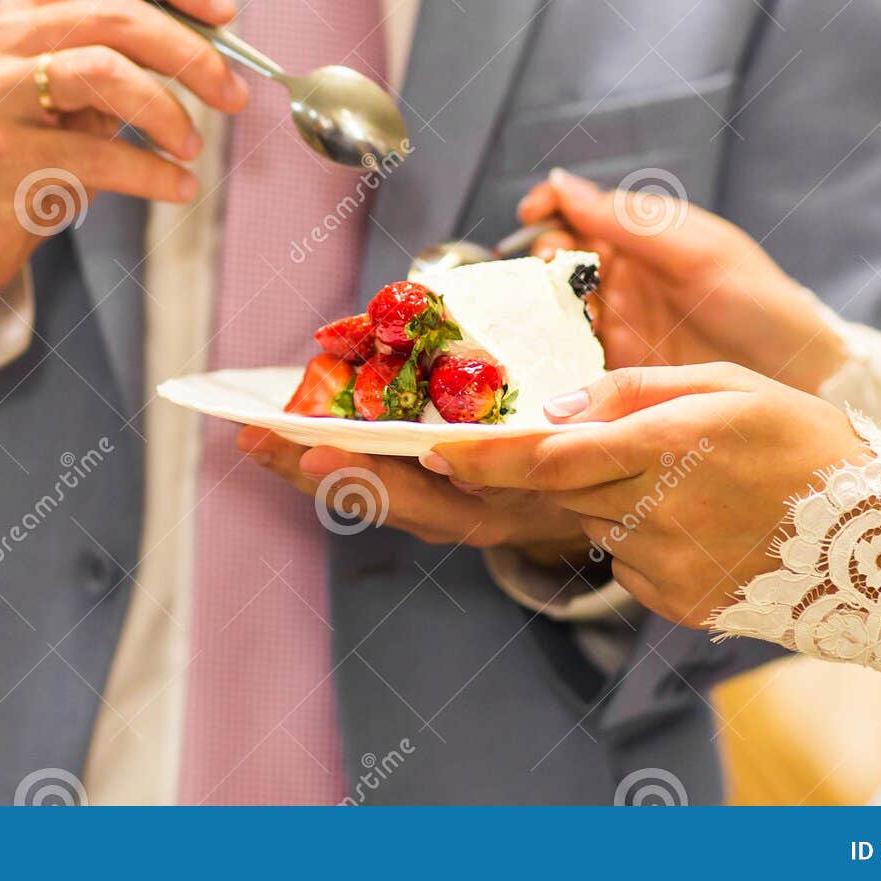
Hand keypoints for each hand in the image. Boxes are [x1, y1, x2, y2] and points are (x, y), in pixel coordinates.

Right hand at [0, 0, 249, 341]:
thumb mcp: (76, 98)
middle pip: (119, 16)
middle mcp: (1, 38)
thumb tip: (216, 54)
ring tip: (191, 148)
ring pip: (106, 72)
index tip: (225, 13)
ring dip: (169, 112)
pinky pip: (99, 154)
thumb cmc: (30, 158)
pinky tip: (177, 187)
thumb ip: (127, 64)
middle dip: (193, 55)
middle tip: (233, 97)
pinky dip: (153, 173)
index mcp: (27, 10)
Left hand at [234, 427, 600, 570]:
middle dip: (312, 469)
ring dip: (310, 467)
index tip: (315, 456)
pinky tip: (298, 439)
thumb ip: (561, 409)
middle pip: (377, 499)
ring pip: (370, 496)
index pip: (420, 494)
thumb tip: (502, 365)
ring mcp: (448, 513)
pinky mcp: (439, 502)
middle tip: (260, 442)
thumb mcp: (596, 429)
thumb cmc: (604, 451)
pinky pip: (379, 488)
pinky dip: (337, 463)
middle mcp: (464, 516)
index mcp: (499, 500)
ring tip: (258, 438)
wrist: (621, 498)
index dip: (365, 476)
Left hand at [425, 364, 866, 627]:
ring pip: (593, 521)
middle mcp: (658, 509)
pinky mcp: (675, 601)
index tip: (431, 451)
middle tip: (526, 457)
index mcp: (671, 443)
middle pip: (560, 491)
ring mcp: (665, 564)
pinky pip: (625, 558)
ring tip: (681, 481)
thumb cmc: (801, 442)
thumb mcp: (726, 383)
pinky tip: (694, 519)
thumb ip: (634, 389)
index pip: (551, 455)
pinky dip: (636, 532)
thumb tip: (555, 408)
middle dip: (529, 473)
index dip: (484, 457)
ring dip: (604, 496)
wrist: (880, 538)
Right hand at [522, 170, 845, 394]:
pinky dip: (553, 353)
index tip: (532, 213)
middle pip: (558, 260)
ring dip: (542, 308)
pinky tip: (553, 354)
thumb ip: (630, 221)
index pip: (578, 211)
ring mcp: (618, 323)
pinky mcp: (617, 368)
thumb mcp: (699, 251)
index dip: (548, 206)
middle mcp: (623, 277)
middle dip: (542, 260)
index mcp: (642, 237)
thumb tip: (563, 184)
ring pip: (556, 307)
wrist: (797, 372)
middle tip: (552, 273)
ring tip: (551, 316)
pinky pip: (571, 357)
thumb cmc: (759, 301)